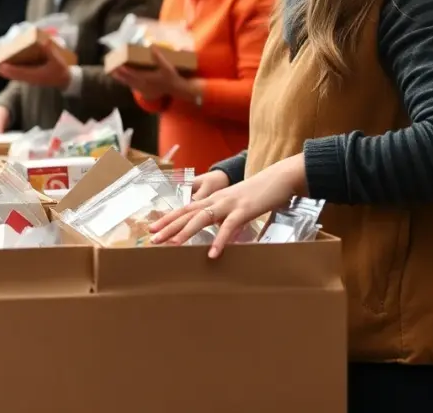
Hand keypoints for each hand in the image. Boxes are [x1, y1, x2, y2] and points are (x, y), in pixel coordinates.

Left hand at [0, 41, 71, 89]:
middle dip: (4, 71)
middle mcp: (31, 79)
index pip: (20, 72)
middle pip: (14, 76)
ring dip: (7, 72)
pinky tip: (6, 67)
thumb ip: (51, 50)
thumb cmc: (61, 70)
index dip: (10, 69)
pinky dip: (11, 72)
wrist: (65, 81)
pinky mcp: (31, 78)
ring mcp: (30, 79)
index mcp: (36, 75)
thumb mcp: (57, 60)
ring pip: (15, 77)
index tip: (1, 65)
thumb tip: (45, 40)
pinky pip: (18, 76)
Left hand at [108, 47, 195, 101]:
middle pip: (127, 79)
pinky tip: (121, 79)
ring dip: (120, 78)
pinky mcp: (143, 90)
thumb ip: (159, 57)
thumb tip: (152, 46)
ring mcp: (142, 88)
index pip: (131, 74)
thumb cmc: (170, 76)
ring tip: (112, 73)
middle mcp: (142, 84)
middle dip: (118, 74)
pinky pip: (132, 86)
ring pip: (128, 83)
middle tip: (109, 69)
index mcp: (146, 78)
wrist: (175, 88)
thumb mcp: (167, 66)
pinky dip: (125, 82)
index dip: (123, 70)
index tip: (116, 65)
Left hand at [149, 154, 307, 257]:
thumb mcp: (237, 206)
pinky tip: (212, 254)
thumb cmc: (259, 193)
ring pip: (202, 218)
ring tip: (173, 245)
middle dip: (169, 226)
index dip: (169, 218)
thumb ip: (226, 218)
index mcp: (214, 198)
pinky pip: (229, 227)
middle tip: (152, 238)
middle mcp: (217, 199)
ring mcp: (229, 204)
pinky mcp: (244, 210)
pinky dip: (219, 240)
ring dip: (186, 232)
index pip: (185, 208)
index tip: (153, 228)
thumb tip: (220, 233)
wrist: (279, 178)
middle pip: (187, 213)